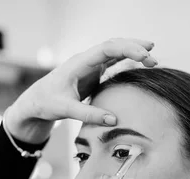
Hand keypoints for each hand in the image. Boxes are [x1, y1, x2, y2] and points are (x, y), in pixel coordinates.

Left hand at [4, 38, 157, 143]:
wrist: (35, 103)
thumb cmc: (46, 103)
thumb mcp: (65, 110)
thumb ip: (89, 114)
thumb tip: (113, 120)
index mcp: (79, 63)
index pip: (107, 49)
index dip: (127, 50)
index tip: (144, 56)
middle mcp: (86, 61)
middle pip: (114, 46)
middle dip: (134, 48)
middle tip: (154, 56)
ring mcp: (90, 66)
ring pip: (116, 52)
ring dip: (133, 53)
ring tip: (153, 59)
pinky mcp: (93, 74)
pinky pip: (113, 63)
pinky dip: (128, 62)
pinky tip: (141, 65)